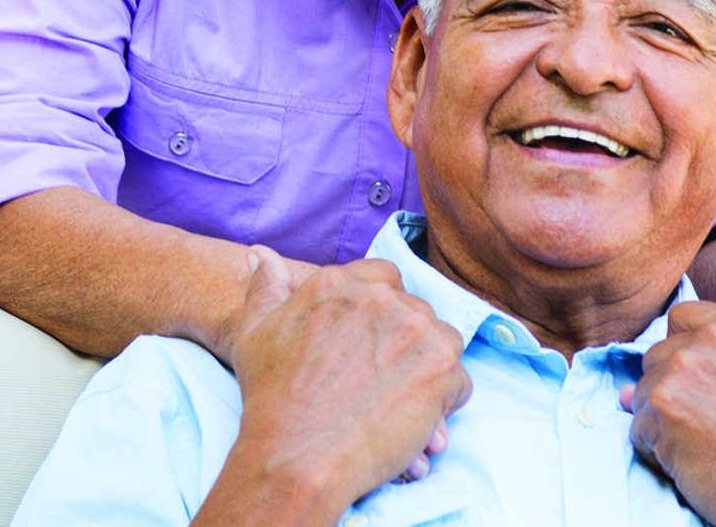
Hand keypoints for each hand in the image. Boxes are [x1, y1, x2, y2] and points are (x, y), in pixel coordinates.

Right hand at [226, 247, 471, 505]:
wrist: (295, 460)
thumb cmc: (271, 401)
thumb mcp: (256, 334)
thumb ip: (266, 287)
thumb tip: (263, 254)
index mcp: (338, 283)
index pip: (384, 278)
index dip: (382, 314)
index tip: (371, 346)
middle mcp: (380, 297)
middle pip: (415, 311)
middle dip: (405, 344)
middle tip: (383, 382)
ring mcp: (415, 329)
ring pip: (442, 341)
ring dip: (428, 369)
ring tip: (400, 402)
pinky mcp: (441, 366)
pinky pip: (459, 381)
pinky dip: (443, 403)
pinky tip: (415, 422)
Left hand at [621, 298, 715, 526]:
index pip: (685, 319)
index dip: (687, 354)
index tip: (705, 388)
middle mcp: (715, 335)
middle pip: (658, 352)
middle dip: (670, 385)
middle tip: (704, 422)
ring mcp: (685, 367)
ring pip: (643, 389)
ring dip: (662, 418)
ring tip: (703, 446)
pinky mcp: (664, 406)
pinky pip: (637, 425)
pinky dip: (656, 449)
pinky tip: (693, 464)